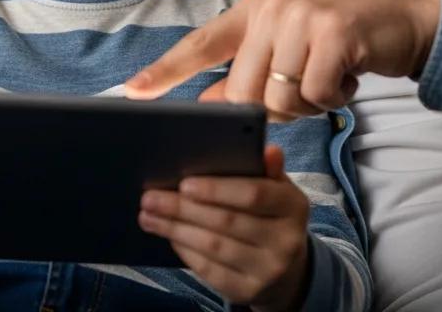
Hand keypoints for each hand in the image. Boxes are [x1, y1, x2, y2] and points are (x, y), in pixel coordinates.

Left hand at [125, 0, 441, 117]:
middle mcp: (271, 9)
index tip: (133, 92)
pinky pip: (317, 95)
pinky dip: (335, 98)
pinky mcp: (334, 34)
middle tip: (304, 89)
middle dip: (271, 108)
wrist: (401, 15)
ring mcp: (302, 18)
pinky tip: (348, 75)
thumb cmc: (338, 38)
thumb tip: (209, 106)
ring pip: (280, 99)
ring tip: (328, 76)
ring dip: (307, 103)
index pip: (200, 44)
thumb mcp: (288, 45)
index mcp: (252, 10)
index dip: (165, 70)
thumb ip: (250, 70)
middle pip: (243, 90)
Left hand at [139, 145, 308, 311]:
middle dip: (183, 208)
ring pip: (214, 247)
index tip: (184, 184)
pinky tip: (169, 236)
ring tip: (148, 215)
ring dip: (175, 229)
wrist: (288, 270)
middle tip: (150, 197)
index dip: (217, 189)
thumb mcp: (275, 188)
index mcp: (293, 206)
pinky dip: (186, 252)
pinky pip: (210, 271)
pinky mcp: (249, 291)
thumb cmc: (272, 214)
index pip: (254, 194)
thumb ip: (265, 168)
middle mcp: (286, 241)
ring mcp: (268, 270)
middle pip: (226, 222)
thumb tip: (268, 149)